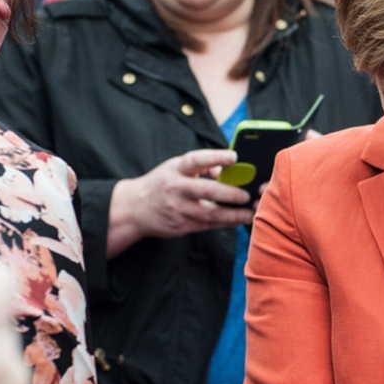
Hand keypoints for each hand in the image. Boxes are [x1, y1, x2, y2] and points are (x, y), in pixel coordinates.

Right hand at [107, 149, 253, 257]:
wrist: (135, 208)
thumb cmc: (163, 183)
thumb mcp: (176, 168)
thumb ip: (202, 167)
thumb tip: (229, 170)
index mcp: (175, 169)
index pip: (196, 160)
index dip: (215, 158)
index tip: (234, 156)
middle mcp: (175, 188)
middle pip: (205, 191)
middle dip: (229, 193)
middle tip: (246, 195)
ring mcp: (177, 209)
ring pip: (209, 214)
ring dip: (232, 214)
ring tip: (249, 212)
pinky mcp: (181, 226)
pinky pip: (208, 226)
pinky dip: (225, 223)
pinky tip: (238, 220)